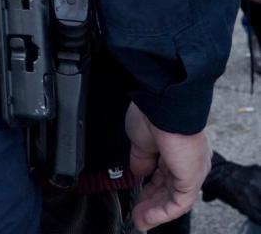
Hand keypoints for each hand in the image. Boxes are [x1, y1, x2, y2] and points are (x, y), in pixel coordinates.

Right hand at [126, 103, 210, 230]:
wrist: (162, 105)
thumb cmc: (152, 114)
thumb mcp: (140, 141)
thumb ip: (141, 160)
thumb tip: (137, 173)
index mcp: (176, 150)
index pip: (164, 177)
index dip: (149, 189)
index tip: (136, 198)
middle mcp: (187, 162)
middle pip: (168, 190)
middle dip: (150, 204)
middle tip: (136, 215)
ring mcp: (191, 171)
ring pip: (174, 200)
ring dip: (154, 213)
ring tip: (139, 221)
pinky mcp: (190, 178)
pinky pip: (178, 204)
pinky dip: (161, 213)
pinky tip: (146, 218)